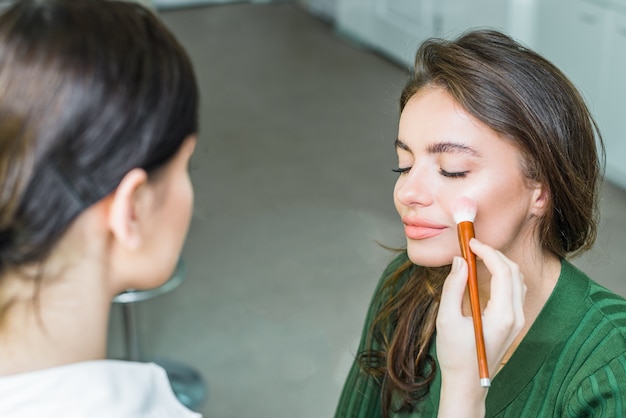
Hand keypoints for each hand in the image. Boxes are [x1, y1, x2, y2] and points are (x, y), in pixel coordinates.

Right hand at [436, 238, 525, 416]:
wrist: (467, 383)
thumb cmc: (454, 355)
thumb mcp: (446, 320)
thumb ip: (454, 287)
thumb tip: (460, 260)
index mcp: (501, 316)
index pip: (502, 271)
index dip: (487, 252)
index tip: (469, 243)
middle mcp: (515, 316)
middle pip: (513, 272)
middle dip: (494, 254)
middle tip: (471, 246)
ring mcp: (517, 320)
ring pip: (517, 279)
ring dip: (500, 263)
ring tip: (477, 256)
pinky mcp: (513, 322)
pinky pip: (515, 290)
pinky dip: (503, 275)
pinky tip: (485, 273)